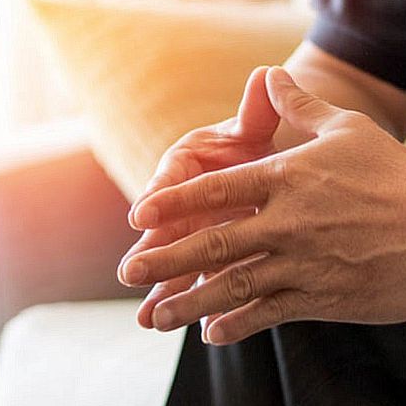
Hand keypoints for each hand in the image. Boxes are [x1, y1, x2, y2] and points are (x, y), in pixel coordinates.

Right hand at [119, 66, 281, 328]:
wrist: (274, 166)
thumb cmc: (257, 141)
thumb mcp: (256, 126)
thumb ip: (258, 109)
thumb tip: (267, 76)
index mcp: (188, 164)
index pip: (170, 180)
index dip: (157, 197)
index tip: (142, 214)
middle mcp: (185, 201)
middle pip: (166, 230)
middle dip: (151, 254)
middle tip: (130, 275)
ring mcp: (197, 233)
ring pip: (181, 264)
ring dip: (165, 292)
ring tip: (148, 322)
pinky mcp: (213, 257)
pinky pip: (207, 283)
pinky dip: (201, 305)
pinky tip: (199, 330)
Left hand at [119, 67, 405, 343]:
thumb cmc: (397, 174)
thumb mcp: (347, 129)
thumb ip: (299, 107)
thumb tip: (269, 74)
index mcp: (287, 179)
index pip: (215, 191)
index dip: (172, 203)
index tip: (136, 216)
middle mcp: (287, 224)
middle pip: (212, 244)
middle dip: (165, 260)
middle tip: (127, 272)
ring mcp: (303, 265)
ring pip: (232, 287)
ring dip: (189, 303)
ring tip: (156, 316)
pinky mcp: (322, 299)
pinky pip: (268, 314)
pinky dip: (236, 325)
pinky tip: (211, 334)